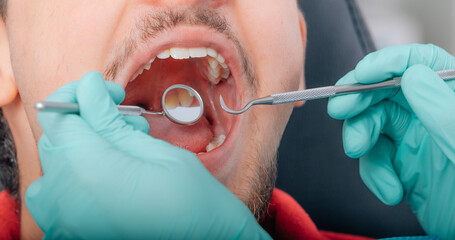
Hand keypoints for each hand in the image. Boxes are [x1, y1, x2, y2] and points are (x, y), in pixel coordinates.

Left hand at [25, 72, 269, 238]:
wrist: (204, 239)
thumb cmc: (190, 197)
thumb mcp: (153, 148)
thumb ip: (109, 117)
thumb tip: (88, 88)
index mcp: (87, 169)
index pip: (58, 113)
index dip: (83, 94)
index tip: (109, 94)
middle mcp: (65, 197)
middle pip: (57, 138)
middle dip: (88, 121)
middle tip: (127, 122)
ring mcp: (63, 219)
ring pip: (57, 164)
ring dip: (85, 148)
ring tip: (125, 150)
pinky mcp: (69, 230)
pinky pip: (57, 194)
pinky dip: (78, 177)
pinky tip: (112, 174)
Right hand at [328, 44, 454, 238]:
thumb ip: (441, 110)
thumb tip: (413, 74)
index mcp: (451, 98)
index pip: (421, 63)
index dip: (389, 61)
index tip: (362, 74)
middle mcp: (430, 113)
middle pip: (386, 90)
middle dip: (359, 98)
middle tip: (340, 109)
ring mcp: (414, 137)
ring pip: (371, 122)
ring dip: (359, 137)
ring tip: (358, 152)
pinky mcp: (400, 162)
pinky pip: (373, 157)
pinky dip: (372, 172)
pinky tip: (390, 190)